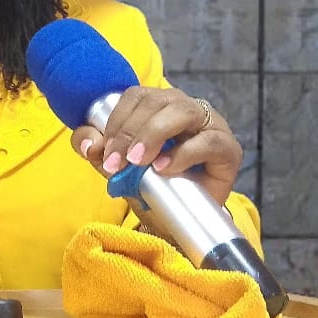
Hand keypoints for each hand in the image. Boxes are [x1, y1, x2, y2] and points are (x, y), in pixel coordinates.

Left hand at [71, 86, 242, 207]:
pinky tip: (164, 168)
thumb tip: (89, 145)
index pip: (136, 97)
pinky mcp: (228, 149)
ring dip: (154, 135)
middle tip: (115, 162)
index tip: (102, 150)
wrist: (179, 220)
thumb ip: (99, 151)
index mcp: (158, 105)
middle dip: (130, 131)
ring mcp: (210, 124)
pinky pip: (208, 142)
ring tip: (138, 161)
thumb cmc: (151, 186)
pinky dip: (183, 154)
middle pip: (157, 101)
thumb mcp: (118, 168)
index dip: (116, 120)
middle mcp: (184, 108)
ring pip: (182, 112)